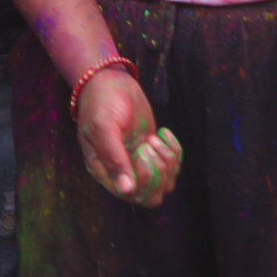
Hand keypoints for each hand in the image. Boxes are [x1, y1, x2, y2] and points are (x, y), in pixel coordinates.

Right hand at [75, 70, 180, 206]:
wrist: (110, 81)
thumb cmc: (101, 103)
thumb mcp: (104, 127)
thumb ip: (114, 158)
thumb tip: (126, 189)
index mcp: (104, 170)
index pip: (131, 195)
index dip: (144, 179)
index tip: (142, 149)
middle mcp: (123, 171)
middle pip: (151, 195)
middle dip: (159, 172)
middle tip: (149, 144)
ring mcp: (139, 162)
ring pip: (165, 182)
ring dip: (167, 161)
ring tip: (155, 137)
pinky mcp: (153, 151)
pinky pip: (173, 165)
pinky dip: (175, 151)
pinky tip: (164, 133)